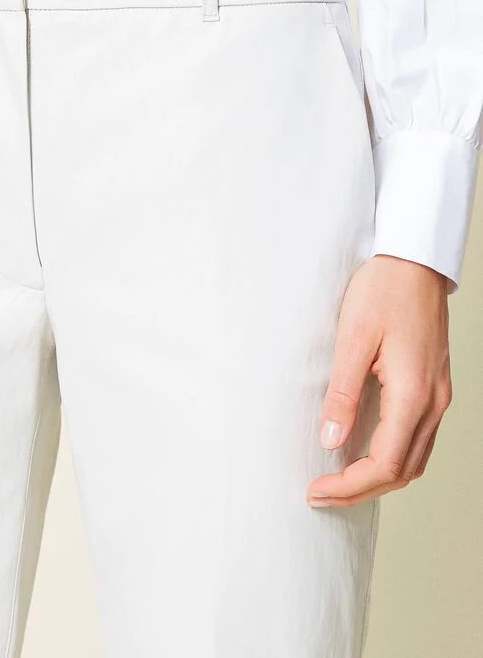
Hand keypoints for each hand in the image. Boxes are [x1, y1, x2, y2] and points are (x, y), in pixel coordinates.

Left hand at [307, 254, 451, 507]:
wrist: (414, 262)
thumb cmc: (383, 291)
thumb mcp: (353, 339)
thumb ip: (343, 393)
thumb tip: (331, 440)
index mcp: (413, 393)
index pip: (384, 464)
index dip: (349, 486)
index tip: (316, 489)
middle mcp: (433, 402)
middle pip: (402, 471)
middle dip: (360, 490)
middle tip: (320, 493)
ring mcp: (438, 396)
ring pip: (413, 460)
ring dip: (377, 478)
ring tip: (337, 480)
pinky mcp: (433, 387)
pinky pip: (417, 439)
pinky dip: (391, 457)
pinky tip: (363, 452)